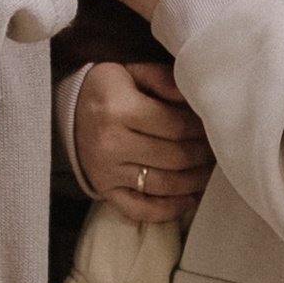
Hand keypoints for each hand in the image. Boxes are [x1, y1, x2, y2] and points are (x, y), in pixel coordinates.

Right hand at [72, 58, 213, 226]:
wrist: (65, 113)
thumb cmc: (106, 90)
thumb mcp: (131, 71)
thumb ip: (164, 80)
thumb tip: (195, 96)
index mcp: (119, 109)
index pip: (176, 125)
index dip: (202, 129)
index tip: (214, 127)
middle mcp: (111, 143)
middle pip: (174, 156)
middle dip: (203, 155)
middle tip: (218, 151)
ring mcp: (107, 171)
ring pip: (164, 184)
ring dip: (194, 182)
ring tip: (210, 173)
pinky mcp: (105, 191)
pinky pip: (140, 209)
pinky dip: (168, 210)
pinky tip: (188, 201)